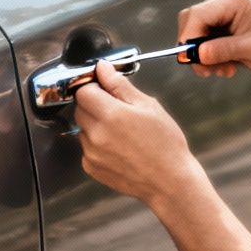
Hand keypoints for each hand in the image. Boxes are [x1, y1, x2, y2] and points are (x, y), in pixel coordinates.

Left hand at [74, 62, 203, 205]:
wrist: (169, 181)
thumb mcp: (148, 106)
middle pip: (80, 108)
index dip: (94, 86)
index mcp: (110, 114)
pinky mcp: (91, 167)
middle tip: (119, 111)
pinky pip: (86, 148)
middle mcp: (96, 134)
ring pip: (82, 128)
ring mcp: (91, 153)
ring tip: (122, 133)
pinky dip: (97, 144)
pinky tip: (118, 147)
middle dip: (94, 104)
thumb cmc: (165, 144)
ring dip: (95, 125)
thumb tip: (102, 69)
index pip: (83, 90)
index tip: (105, 89)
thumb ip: (120, 85)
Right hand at [177, 0, 250, 78]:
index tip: (189, 58)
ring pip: (195, 33)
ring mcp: (220, 12)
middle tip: (205, 70)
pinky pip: (203, 40)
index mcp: (233, 1)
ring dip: (204, 56)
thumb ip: (223, 50)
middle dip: (195, 48)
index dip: (189, 35)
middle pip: (192, 21)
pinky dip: (209, 56)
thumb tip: (198, 54)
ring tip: (223, 70)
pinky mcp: (219, 24)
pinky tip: (224, 66)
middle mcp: (224, 1)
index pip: (199, 14)